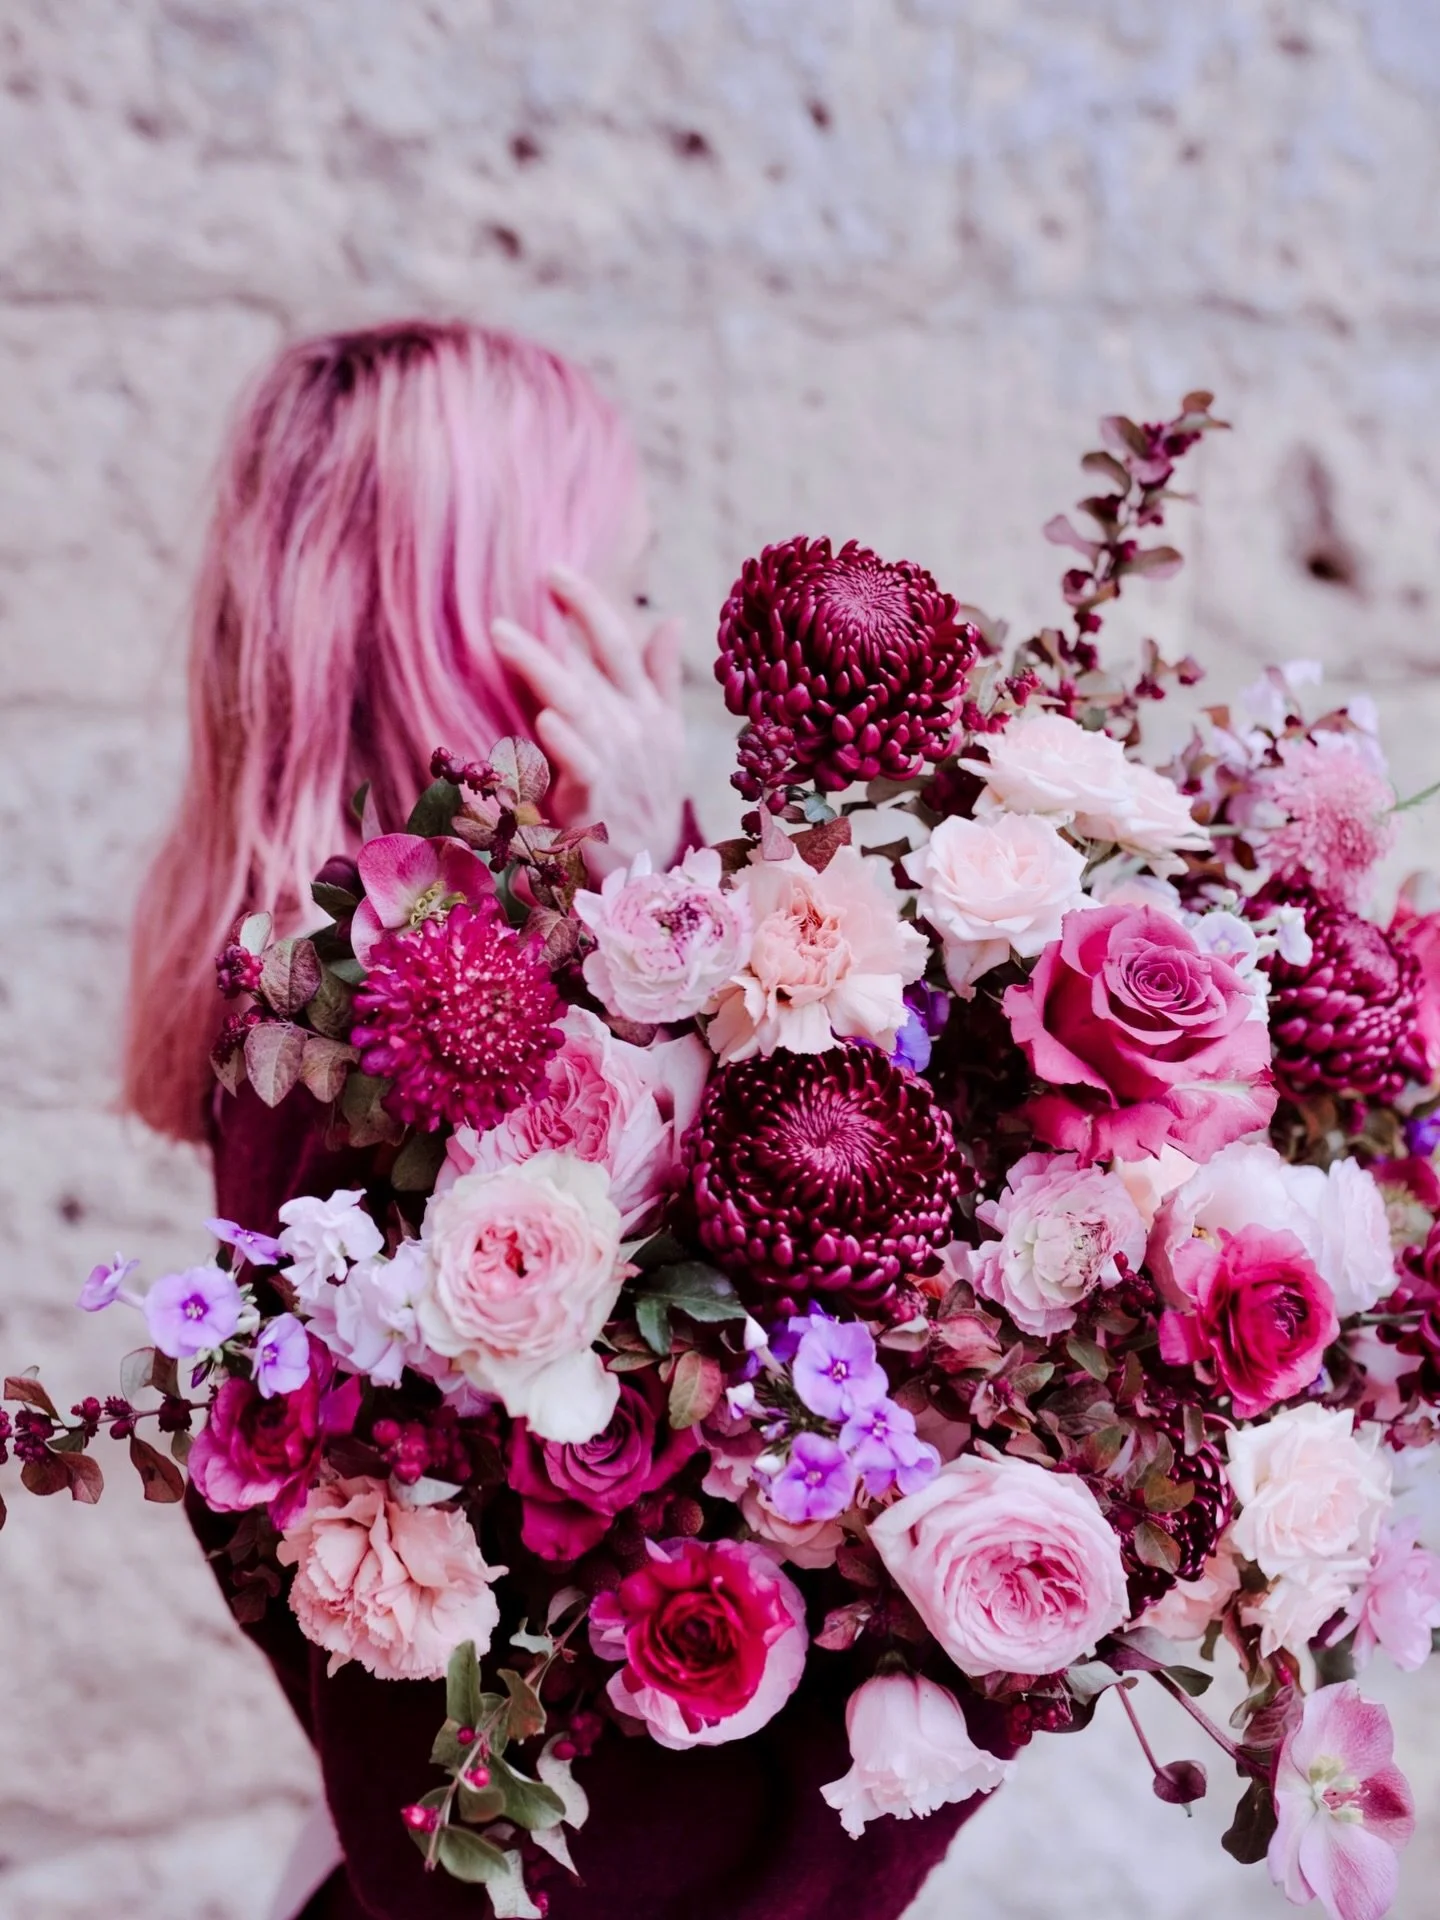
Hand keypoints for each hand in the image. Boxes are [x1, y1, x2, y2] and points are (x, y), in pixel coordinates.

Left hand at [491, 565, 686, 873]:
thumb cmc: (648, 795)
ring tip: (503, 634)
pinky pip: (581, 767)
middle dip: (564, 622)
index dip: (589, 604)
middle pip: (597, 666)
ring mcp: (616, 766)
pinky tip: (545, 718)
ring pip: (579, 707)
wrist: (651, 869)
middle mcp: (633, 730)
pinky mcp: (594, 803)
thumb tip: (671, 619)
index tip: (554, 569)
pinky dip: (566, 744)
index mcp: (647, 709)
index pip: (619, 644)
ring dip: (542, 668)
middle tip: (524, 581)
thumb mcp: (667, 735)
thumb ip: (660, 678)